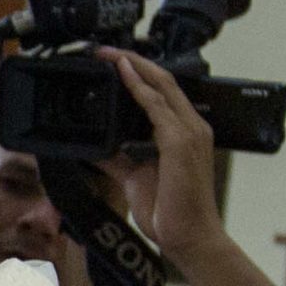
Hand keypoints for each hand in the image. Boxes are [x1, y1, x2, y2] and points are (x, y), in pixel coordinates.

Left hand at [100, 49, 230, 264]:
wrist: (186, 235)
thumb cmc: (168, 208)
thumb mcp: (134, 176)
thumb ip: (117, 158)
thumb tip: (94, 146)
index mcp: (184, 132)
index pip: (163, 91)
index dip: (139, 73)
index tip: (111, 63)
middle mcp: (191, 126)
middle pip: (163, 80)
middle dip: (132, 61)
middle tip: (102, 50)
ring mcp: (188, 132)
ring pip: (161, 86)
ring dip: (133, 67)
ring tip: (108, 55)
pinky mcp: (180, 142)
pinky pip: (157, 107)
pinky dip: (139, 89)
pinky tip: (122, 75)